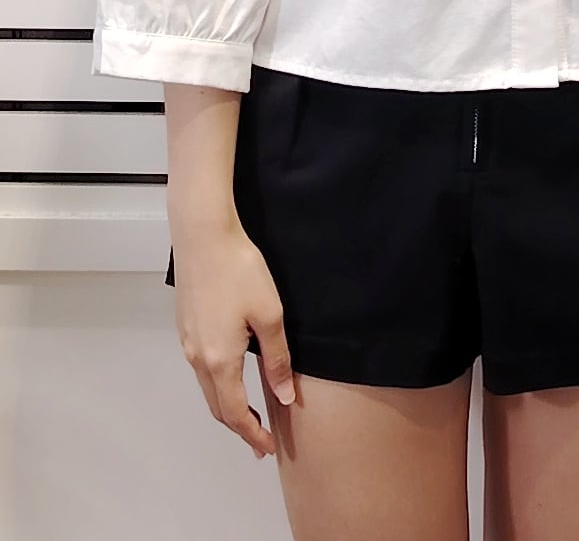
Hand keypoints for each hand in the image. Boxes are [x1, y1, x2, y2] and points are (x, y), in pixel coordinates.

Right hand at [171, 223, 296, 458]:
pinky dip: (218, 384)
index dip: (251, 434)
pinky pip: (201, 368)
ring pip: (207, 387)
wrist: (203, 237)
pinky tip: (232, 377)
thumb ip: (277, 359)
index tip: (266, 447)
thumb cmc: (239, 271)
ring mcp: (187, 342)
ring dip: (227, 405)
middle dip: (238, 427)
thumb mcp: (269, 315)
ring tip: (249, 414)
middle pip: (217, 406)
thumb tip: (284, 395)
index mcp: (219, 360)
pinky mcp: (186, 326)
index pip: (234, 413)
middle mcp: (197, 357)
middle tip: (260, 441)